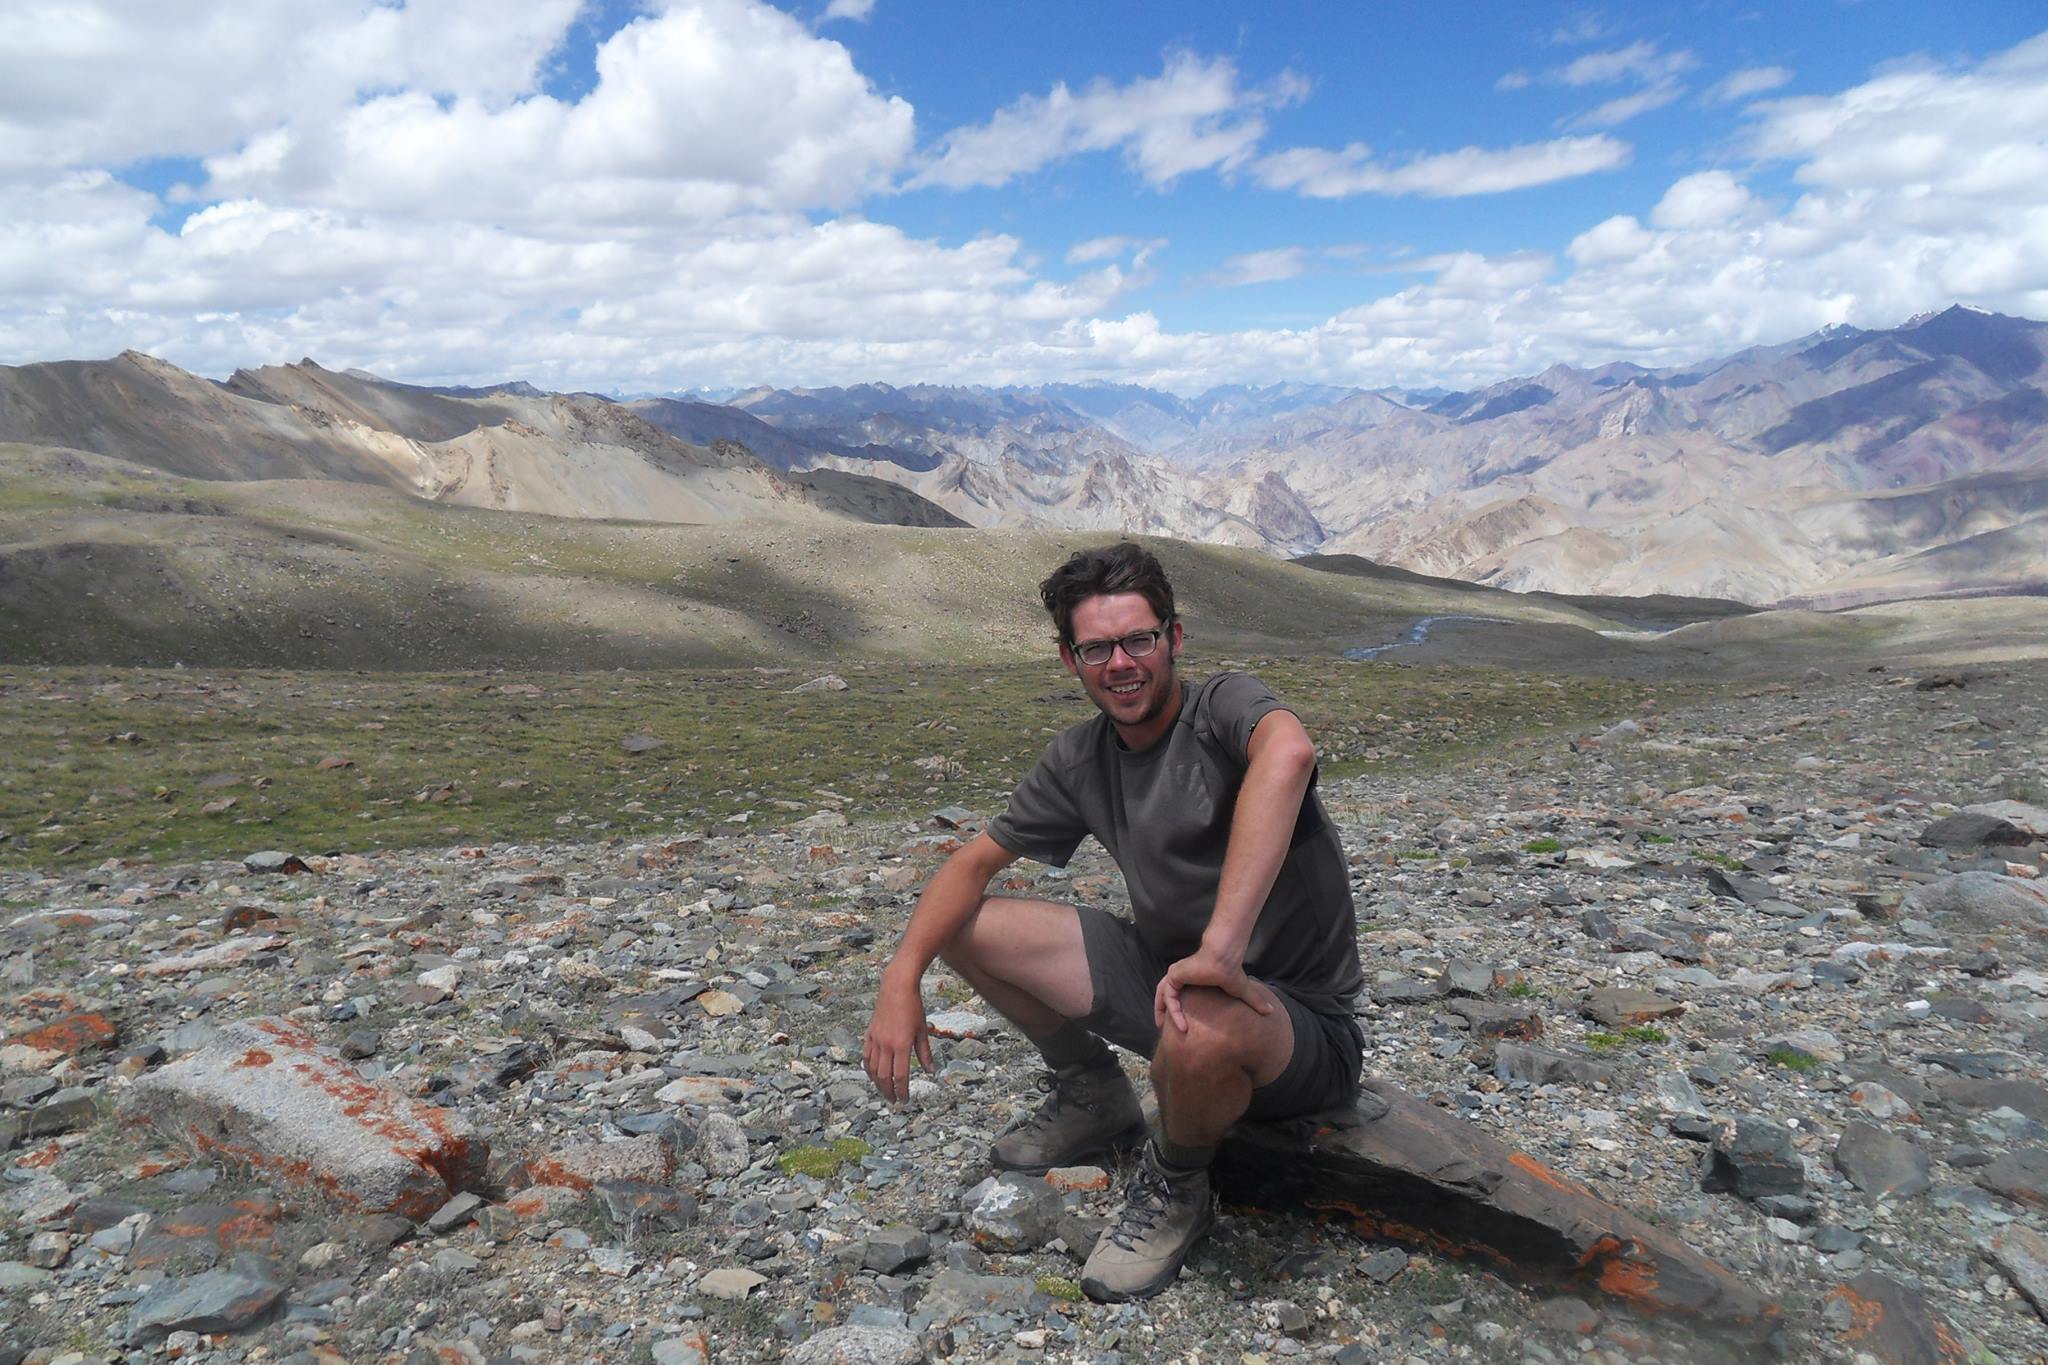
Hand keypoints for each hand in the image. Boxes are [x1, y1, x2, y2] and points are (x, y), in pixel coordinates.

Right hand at [862, 978, 933, 1104]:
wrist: (897, 987)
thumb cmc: (913, 1007)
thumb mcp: (922, 1031)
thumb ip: (925, 1054)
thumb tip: (931, 1072)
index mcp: (901, 1045)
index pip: (901, 1076)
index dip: (903, 1091)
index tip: (905, 1100)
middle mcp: (886, 1045)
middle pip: (884, 1077)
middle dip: (889, 1092)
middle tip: (895, 1101)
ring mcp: (875, 1040)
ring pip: (873, 1069)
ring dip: (878, 1084)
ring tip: (885, 1091)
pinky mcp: (869, 1034)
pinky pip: (866, 1057)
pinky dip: (869, 1069)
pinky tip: (874, 1075)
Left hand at [1153, 946, 1274, 1033]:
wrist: (1225, 958)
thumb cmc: (1231, 971)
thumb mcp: (1242, 992)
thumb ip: (1254, 1002)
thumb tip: (1271, 1012)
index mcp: (1191, 978)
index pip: (1176, 993)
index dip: (1174, 1008)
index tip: (1178, 1024)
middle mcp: (1181, 975)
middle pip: (1164, 994)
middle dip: (1160, 1009)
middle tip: (1160, 1025)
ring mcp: (1176, 974)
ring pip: (1162, 995)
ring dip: (1161, 1010)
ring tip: (1162, 1026)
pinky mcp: (1175, 975)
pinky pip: (1168, 996)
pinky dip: (1172, 1011)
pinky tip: (1181, 1024)